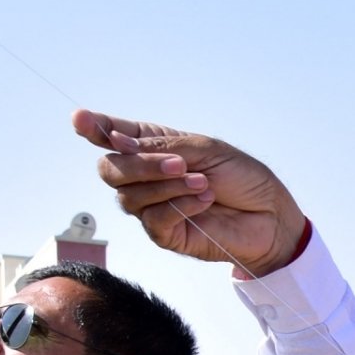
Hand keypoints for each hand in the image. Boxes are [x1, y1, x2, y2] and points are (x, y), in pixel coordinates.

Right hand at [72, 110, 308, 276]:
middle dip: (139, 165)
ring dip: (167, 185)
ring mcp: (153, 207)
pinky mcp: (166, 235)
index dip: (93, 128)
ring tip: (205, 183)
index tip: (81, 120)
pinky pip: (154, 219)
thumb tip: (118, 143)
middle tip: (180, 163)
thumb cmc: (244, 178)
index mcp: (152, 147)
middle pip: (109, 170)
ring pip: (129, 196)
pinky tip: (205, 200)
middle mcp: (146, 177)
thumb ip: (161, 144)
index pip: (111, 136)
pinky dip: (179, 205)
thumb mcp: (206, 149)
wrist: (272, 215)